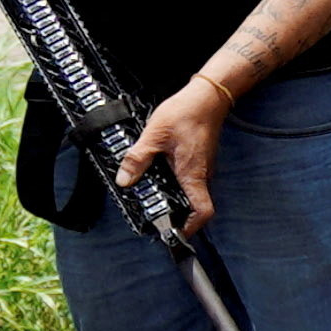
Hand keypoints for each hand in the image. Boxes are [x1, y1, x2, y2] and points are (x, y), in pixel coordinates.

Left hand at [126, 74, 239, 220]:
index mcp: (192, 174)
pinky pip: (189, 180)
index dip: (189, 228)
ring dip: (175, 200)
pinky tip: (159, 175)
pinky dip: (176, 185)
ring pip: (192, 194)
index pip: (202, 212)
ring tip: (152, 198)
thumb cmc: (186, 113)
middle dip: (176, 217)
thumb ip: (137, 159)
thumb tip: (124, 180)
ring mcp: (202, 168)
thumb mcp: (154, 135)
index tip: (172, 234)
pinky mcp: (199, 160)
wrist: (207, 96)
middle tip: (153, 218)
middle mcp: (202, 175)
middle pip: (194, 207)